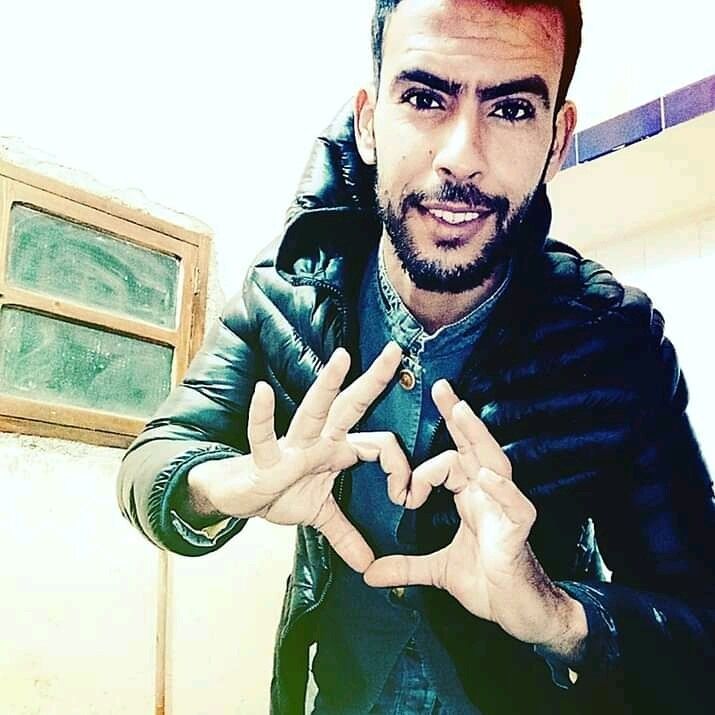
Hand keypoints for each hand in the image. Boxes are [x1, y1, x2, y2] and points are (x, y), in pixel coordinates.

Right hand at [191, 342, 409, 572]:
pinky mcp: (265, 458)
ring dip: (328, 385)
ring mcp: (292, 446)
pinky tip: (261, 393)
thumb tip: (369, 565)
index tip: (406, 496)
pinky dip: (262, 417)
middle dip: (374, 380)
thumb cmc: (280, 492)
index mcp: (335, 450)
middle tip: (396, 350)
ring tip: (342, 357)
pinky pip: (263, 436)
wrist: (239, 497)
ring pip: (314, 411)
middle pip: (350, 406)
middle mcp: (318, 440)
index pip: (378, 445)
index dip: (398, 468)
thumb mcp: (319, 515)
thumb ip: (346, 534)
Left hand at [363, 380, 586, 653]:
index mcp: (472, 497)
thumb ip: (405, 566)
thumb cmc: (487, 582)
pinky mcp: (520, 529)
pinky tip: (486, 477)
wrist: (519, 613)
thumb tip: (369, 573)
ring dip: (477, 438)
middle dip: (458, 416)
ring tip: (461, 413)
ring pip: (495, 463)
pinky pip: (514, 504)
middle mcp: (489, 494)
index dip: (424, 470)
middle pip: (474, 447)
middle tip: (441, 387)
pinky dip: (501, 489)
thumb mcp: (438, 571)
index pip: (452, 460)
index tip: (403, 495)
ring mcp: (507, 508)